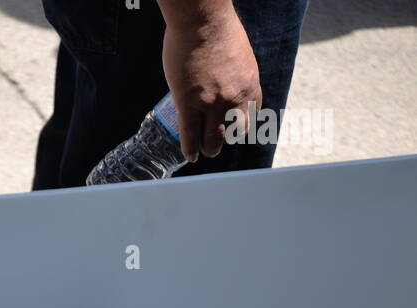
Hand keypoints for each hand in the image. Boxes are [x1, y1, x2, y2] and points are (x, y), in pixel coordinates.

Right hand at [161, 6, 260, 162]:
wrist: (201, 20)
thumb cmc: (218, 28)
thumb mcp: (240, 54)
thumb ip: (237, 73)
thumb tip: (229, 81)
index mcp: (250, 85)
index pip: (251, 114)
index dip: (242, 124)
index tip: (236, 128)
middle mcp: (234, 99)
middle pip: (234, 132)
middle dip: (227, 139)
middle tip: (219, 141)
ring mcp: (211, 104)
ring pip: (213, 138)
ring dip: (210, 148)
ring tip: (205, 150)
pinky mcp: (189, 104)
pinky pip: (190, 135)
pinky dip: (190, 148)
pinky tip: (190, 155)